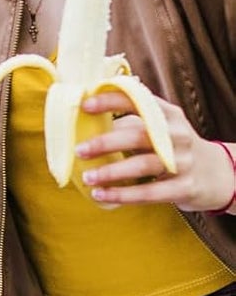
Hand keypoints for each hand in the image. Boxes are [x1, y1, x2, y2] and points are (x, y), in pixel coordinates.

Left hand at [78, 92, 235, 211]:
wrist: (216, 174)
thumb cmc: (171, 147)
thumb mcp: (159, 128)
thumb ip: (129, 124)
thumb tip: (82, 127)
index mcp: (168, 115)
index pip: (140, 101)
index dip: (112, 101)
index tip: (85, 105)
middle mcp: (178, 135)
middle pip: (139, 135)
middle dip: (106, 142)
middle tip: (79, 150)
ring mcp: (184, 162)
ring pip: (144, 165)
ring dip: (112, 172)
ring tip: (87, 177)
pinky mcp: (185, 187)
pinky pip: (150, 192)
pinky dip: (123, 194)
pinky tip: (101, 194)